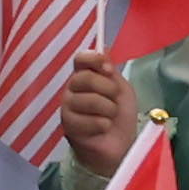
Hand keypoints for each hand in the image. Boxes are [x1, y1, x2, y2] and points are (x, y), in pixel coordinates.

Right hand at [59, 53, 139, 176]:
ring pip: (89, 100)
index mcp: (85, 76)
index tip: (109, 70)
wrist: (119, 144)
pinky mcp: (67, 125)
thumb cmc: (120, 115)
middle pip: (85, 78)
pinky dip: (102, 125)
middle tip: (114, 101)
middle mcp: (72, 89)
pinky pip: (88, 120)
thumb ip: (110, 70)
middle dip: (107, 90)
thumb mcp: (121, 88)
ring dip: (108, 110)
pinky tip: (103, 129)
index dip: (94, 60)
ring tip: (110, 117)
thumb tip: (104, 45)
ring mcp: (67, 107)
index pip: (80, 58)